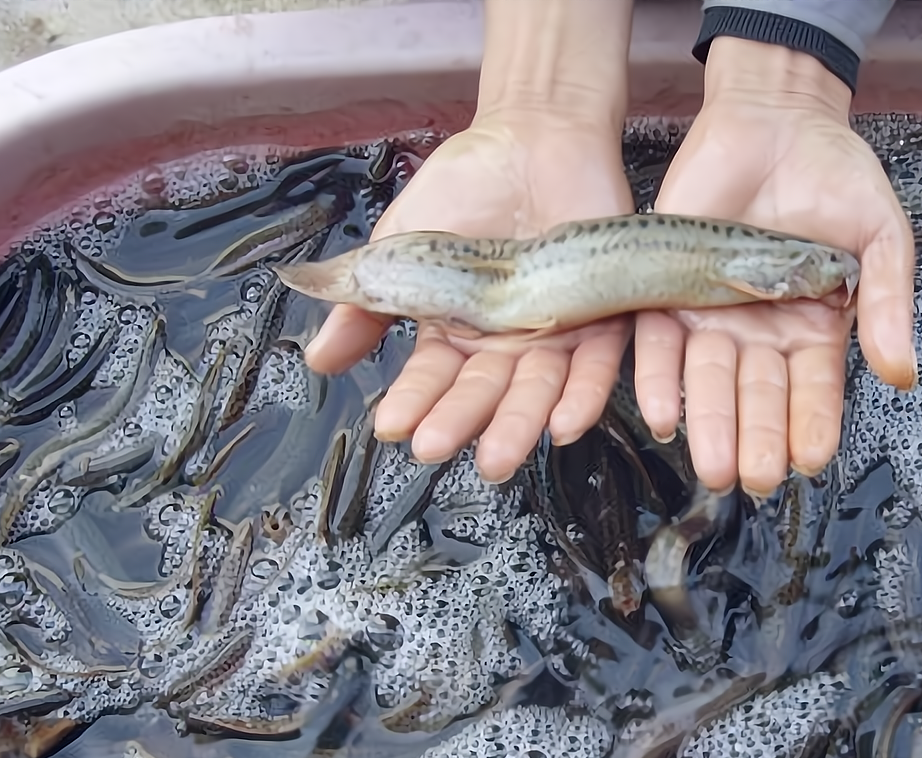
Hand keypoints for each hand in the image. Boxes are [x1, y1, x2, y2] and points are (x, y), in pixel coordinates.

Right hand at [303, 0, 635, 483]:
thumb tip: (317, 360)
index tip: (393, 427)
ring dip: (518, 425)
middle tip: (437, 449)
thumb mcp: (402, 247)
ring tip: (497, 458)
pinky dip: (583, 396)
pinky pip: (597, 366)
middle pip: (485, 393)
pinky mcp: (604, 318)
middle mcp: (506, 347)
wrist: (533, 136)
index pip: (433, 379)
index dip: (414, 403)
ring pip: (538, 391)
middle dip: (461, 421)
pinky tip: (566, 425)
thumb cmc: (464, 190)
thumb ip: (366, 304)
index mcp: (456, 335)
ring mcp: (555, 336)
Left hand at [634, 38, 916, 496]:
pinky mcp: (669, 291)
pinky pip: (661, 343)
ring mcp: (714, 317)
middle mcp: (762, 336)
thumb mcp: (881, 235)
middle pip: (758, 397)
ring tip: (714, 465)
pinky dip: (660, 378)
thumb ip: (889, 301)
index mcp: (815, 330)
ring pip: (709, 381)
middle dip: (757, 437)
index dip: (812, 425)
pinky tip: (663, 412)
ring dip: (710, 423)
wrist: (777, 119)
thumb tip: (901, 372)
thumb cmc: (837, 178)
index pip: (813, 391)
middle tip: (754, 478)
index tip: (810, 460)